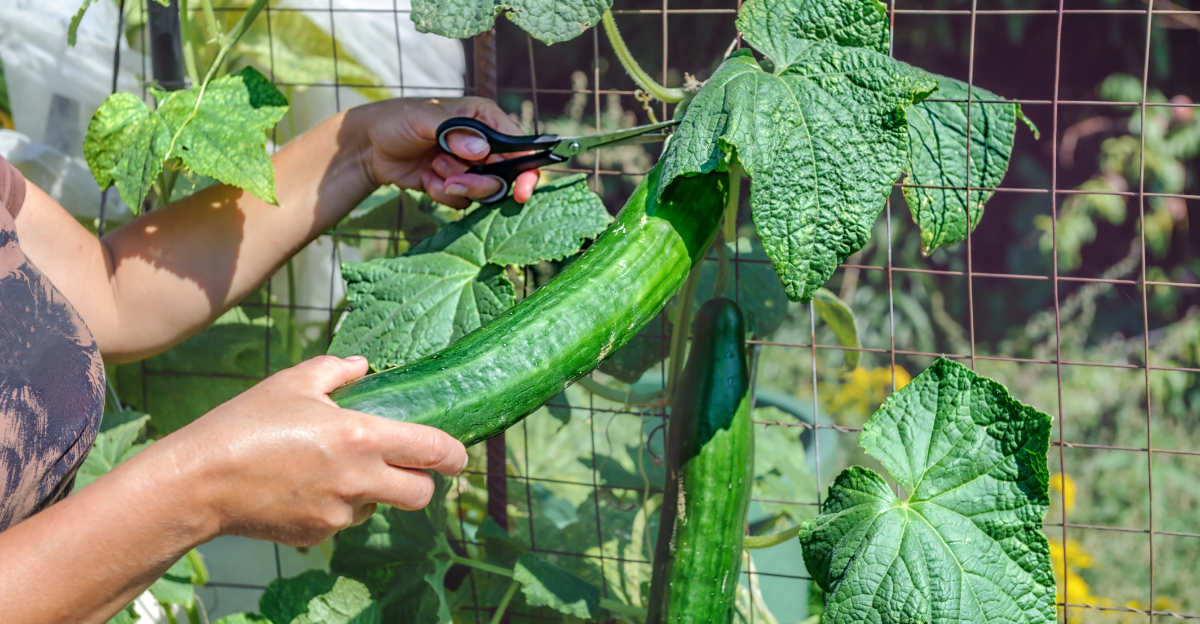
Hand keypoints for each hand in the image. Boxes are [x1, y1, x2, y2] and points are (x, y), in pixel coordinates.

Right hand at [128, 355, 466, 546]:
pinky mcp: (318, 536)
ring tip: (328, 469)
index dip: (454, 456)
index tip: (459, 456)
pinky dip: (335, 507)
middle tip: (406, 468)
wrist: (199, 482)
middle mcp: (360, 480)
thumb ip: (336, 372)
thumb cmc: (245, 424)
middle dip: (422, 483)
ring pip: (377, 507)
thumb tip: (362, 366)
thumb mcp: (292, 383)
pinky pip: (342, 521)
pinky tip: (302, 488)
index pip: (431, 451)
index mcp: (363, 437)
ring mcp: (340, 513)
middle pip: (420, 495)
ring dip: (370, 492)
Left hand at [349, 97, 539, 207]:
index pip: (519, 145)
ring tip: (433, 171)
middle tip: (451, 178)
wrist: (370, 146)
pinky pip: (462, 202)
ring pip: (483, 191)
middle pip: (504, 175)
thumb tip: (480, 151)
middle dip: (477, 182)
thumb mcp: (423, 118)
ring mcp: (470, 165)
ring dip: (456, 186)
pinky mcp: (456, 184)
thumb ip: (454, 132)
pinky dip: (442, 194)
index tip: (522, 192)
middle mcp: (483, 142)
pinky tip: (425, 178)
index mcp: (484, 118)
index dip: (526, 169)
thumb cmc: (397, 120)